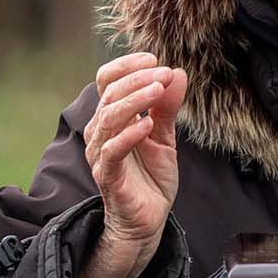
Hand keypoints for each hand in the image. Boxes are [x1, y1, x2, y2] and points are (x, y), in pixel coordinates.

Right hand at [74, 52, 186, 277]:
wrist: (148, 220)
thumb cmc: (151, 177)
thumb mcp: (165, 138)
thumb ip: (168, 108)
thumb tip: (178, 72)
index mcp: (111, 118)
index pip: (107, 80)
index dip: (126, 66)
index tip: (155, 58)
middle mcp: (100, 132)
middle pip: (109, 94)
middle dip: (138, 79)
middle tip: (164, 74)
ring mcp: (101, 153)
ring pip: (108, 118)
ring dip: (135, 101)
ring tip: (158, 91)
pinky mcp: (107, 175)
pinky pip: (112, 151)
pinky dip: (129, 135)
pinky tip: (148, 125)